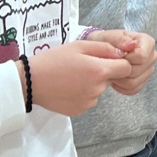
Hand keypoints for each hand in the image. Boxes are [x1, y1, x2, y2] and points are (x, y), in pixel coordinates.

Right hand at [18, 40, 139, 116]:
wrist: (30, 81)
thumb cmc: (54, 60)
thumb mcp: (79, 46)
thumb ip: (104, 48)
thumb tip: (122, 54)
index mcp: (99, 71)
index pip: (126, 69)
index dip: (120, 62)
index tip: (107, 58)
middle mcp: (97, 90)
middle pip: (111, 79)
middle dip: (103, 71)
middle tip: (82, 65)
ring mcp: (89, 102)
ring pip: (99, 89)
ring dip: (92, 83)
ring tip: (72, 76)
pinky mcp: (79, 111)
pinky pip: (88, 99)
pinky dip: (82, 93)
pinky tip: (68, 87)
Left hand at [85, 29, 156, 95]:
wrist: (101, 51)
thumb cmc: (106, 41)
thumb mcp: (109, 37)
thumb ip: (120, 39)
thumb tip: (131, 45)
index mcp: (147, 42)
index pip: (142, 56)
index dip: (127, 59)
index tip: (117, 56)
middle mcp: (151, 56)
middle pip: (137, 70)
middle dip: (121, 70)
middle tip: (109, 65)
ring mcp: (148, 70)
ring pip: (134, 82)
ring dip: (119, 79)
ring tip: (110, 71)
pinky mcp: (143, 81)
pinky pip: (133, 90)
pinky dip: (121, 87)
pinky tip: (115, 78)